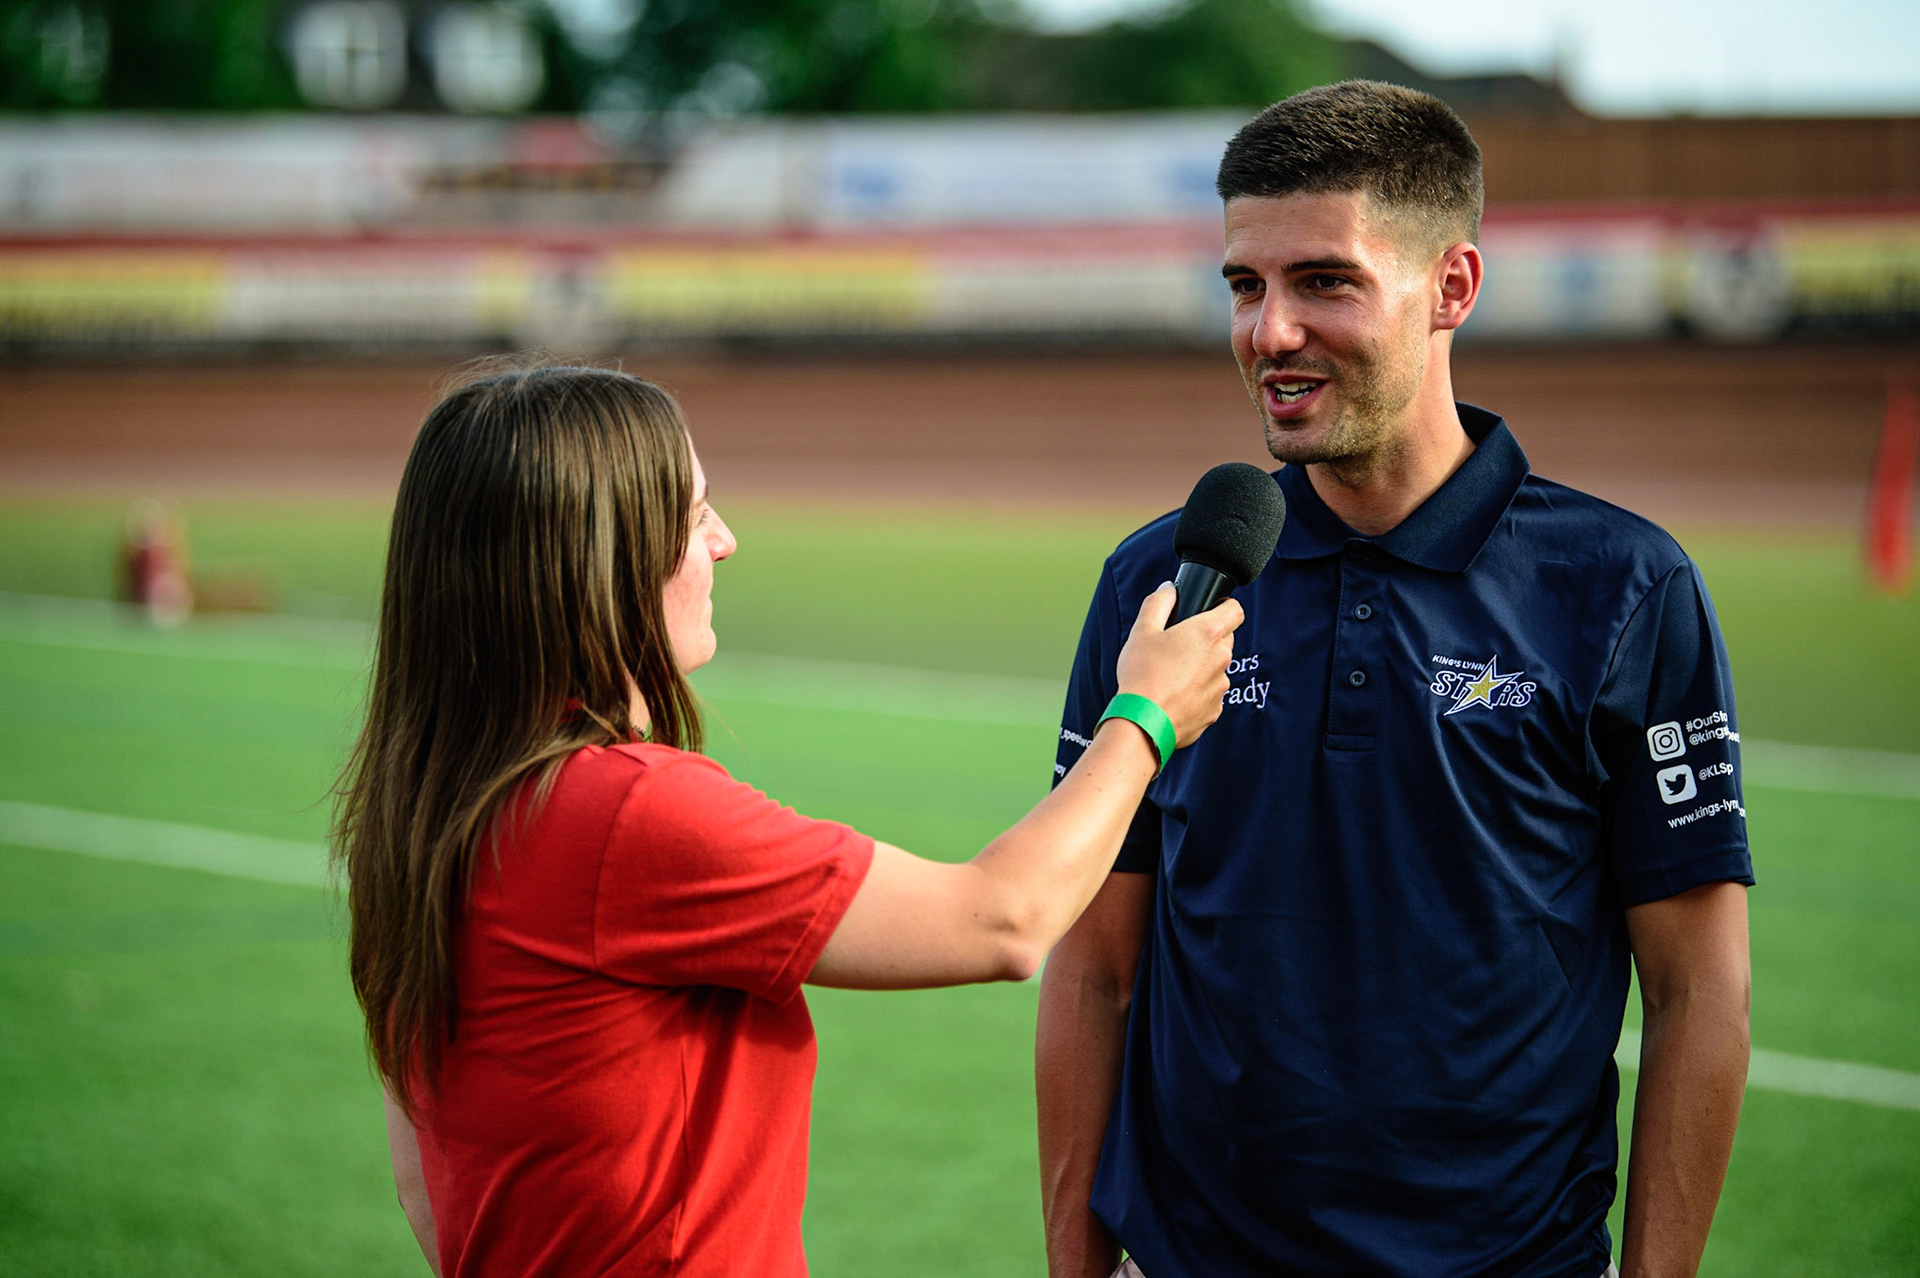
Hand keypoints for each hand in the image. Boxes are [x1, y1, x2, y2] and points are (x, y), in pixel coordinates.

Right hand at [1113, 582, 1242, 747]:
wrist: (1142, 723)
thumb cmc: (1142, 674)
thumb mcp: (1142, 631)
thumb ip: (1158, 602)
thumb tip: (1168, 589)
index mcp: (1208, 633)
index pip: (1235, 610)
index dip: (1224, 606)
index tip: (1210, 610)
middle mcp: (1222, 658)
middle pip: (1225, 639)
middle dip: (1207, 638)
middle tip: (1179, 644)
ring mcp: (1221, 687)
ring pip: (1217, 669)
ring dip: (1201, 668)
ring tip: (1171, 675)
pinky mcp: (1215, 711)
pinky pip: (1210, 694)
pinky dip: (1197, 693)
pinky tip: (1174, 696)